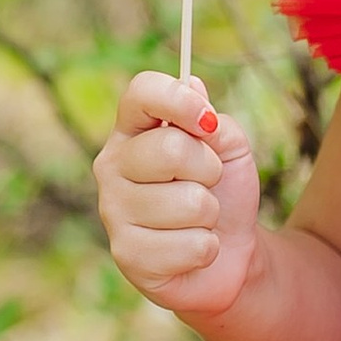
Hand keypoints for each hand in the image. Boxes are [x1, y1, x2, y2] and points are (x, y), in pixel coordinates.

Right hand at [93, 70, 262, 327]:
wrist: (229, 255)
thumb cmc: (222, 194)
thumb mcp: (229, 150)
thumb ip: (213, 121)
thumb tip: (192, 85)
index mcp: (132, 131)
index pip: (141, 93)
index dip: (178, 100)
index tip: (208, 121)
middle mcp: (112, 166)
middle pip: (171, 149)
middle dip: (209, 170)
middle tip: (207, 184)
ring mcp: (113, 211)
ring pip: (189, 202)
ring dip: (210, 214)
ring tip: (199, 221)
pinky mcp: (128, 255)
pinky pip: (192, 245)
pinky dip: (207, 248)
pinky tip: (192, 250)